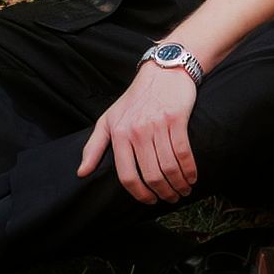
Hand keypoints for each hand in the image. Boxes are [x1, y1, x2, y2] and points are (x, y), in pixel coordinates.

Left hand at [76, 63, 199, 203]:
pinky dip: (189, 170)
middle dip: (163, 193)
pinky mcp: (176, 119)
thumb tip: (82, 173)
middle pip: (151, 175)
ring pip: (169, 167)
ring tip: (182, 191)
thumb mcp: (108, 119)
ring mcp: (157, 125)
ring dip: (178, 185)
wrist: (162, 72)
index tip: (149, 200)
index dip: (140, 194)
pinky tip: (192, 178)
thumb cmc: (135, 99)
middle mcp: (137, 131)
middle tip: (170, 198)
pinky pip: (183, 153)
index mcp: (119, 133)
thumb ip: (93, 147)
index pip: (127, 175)